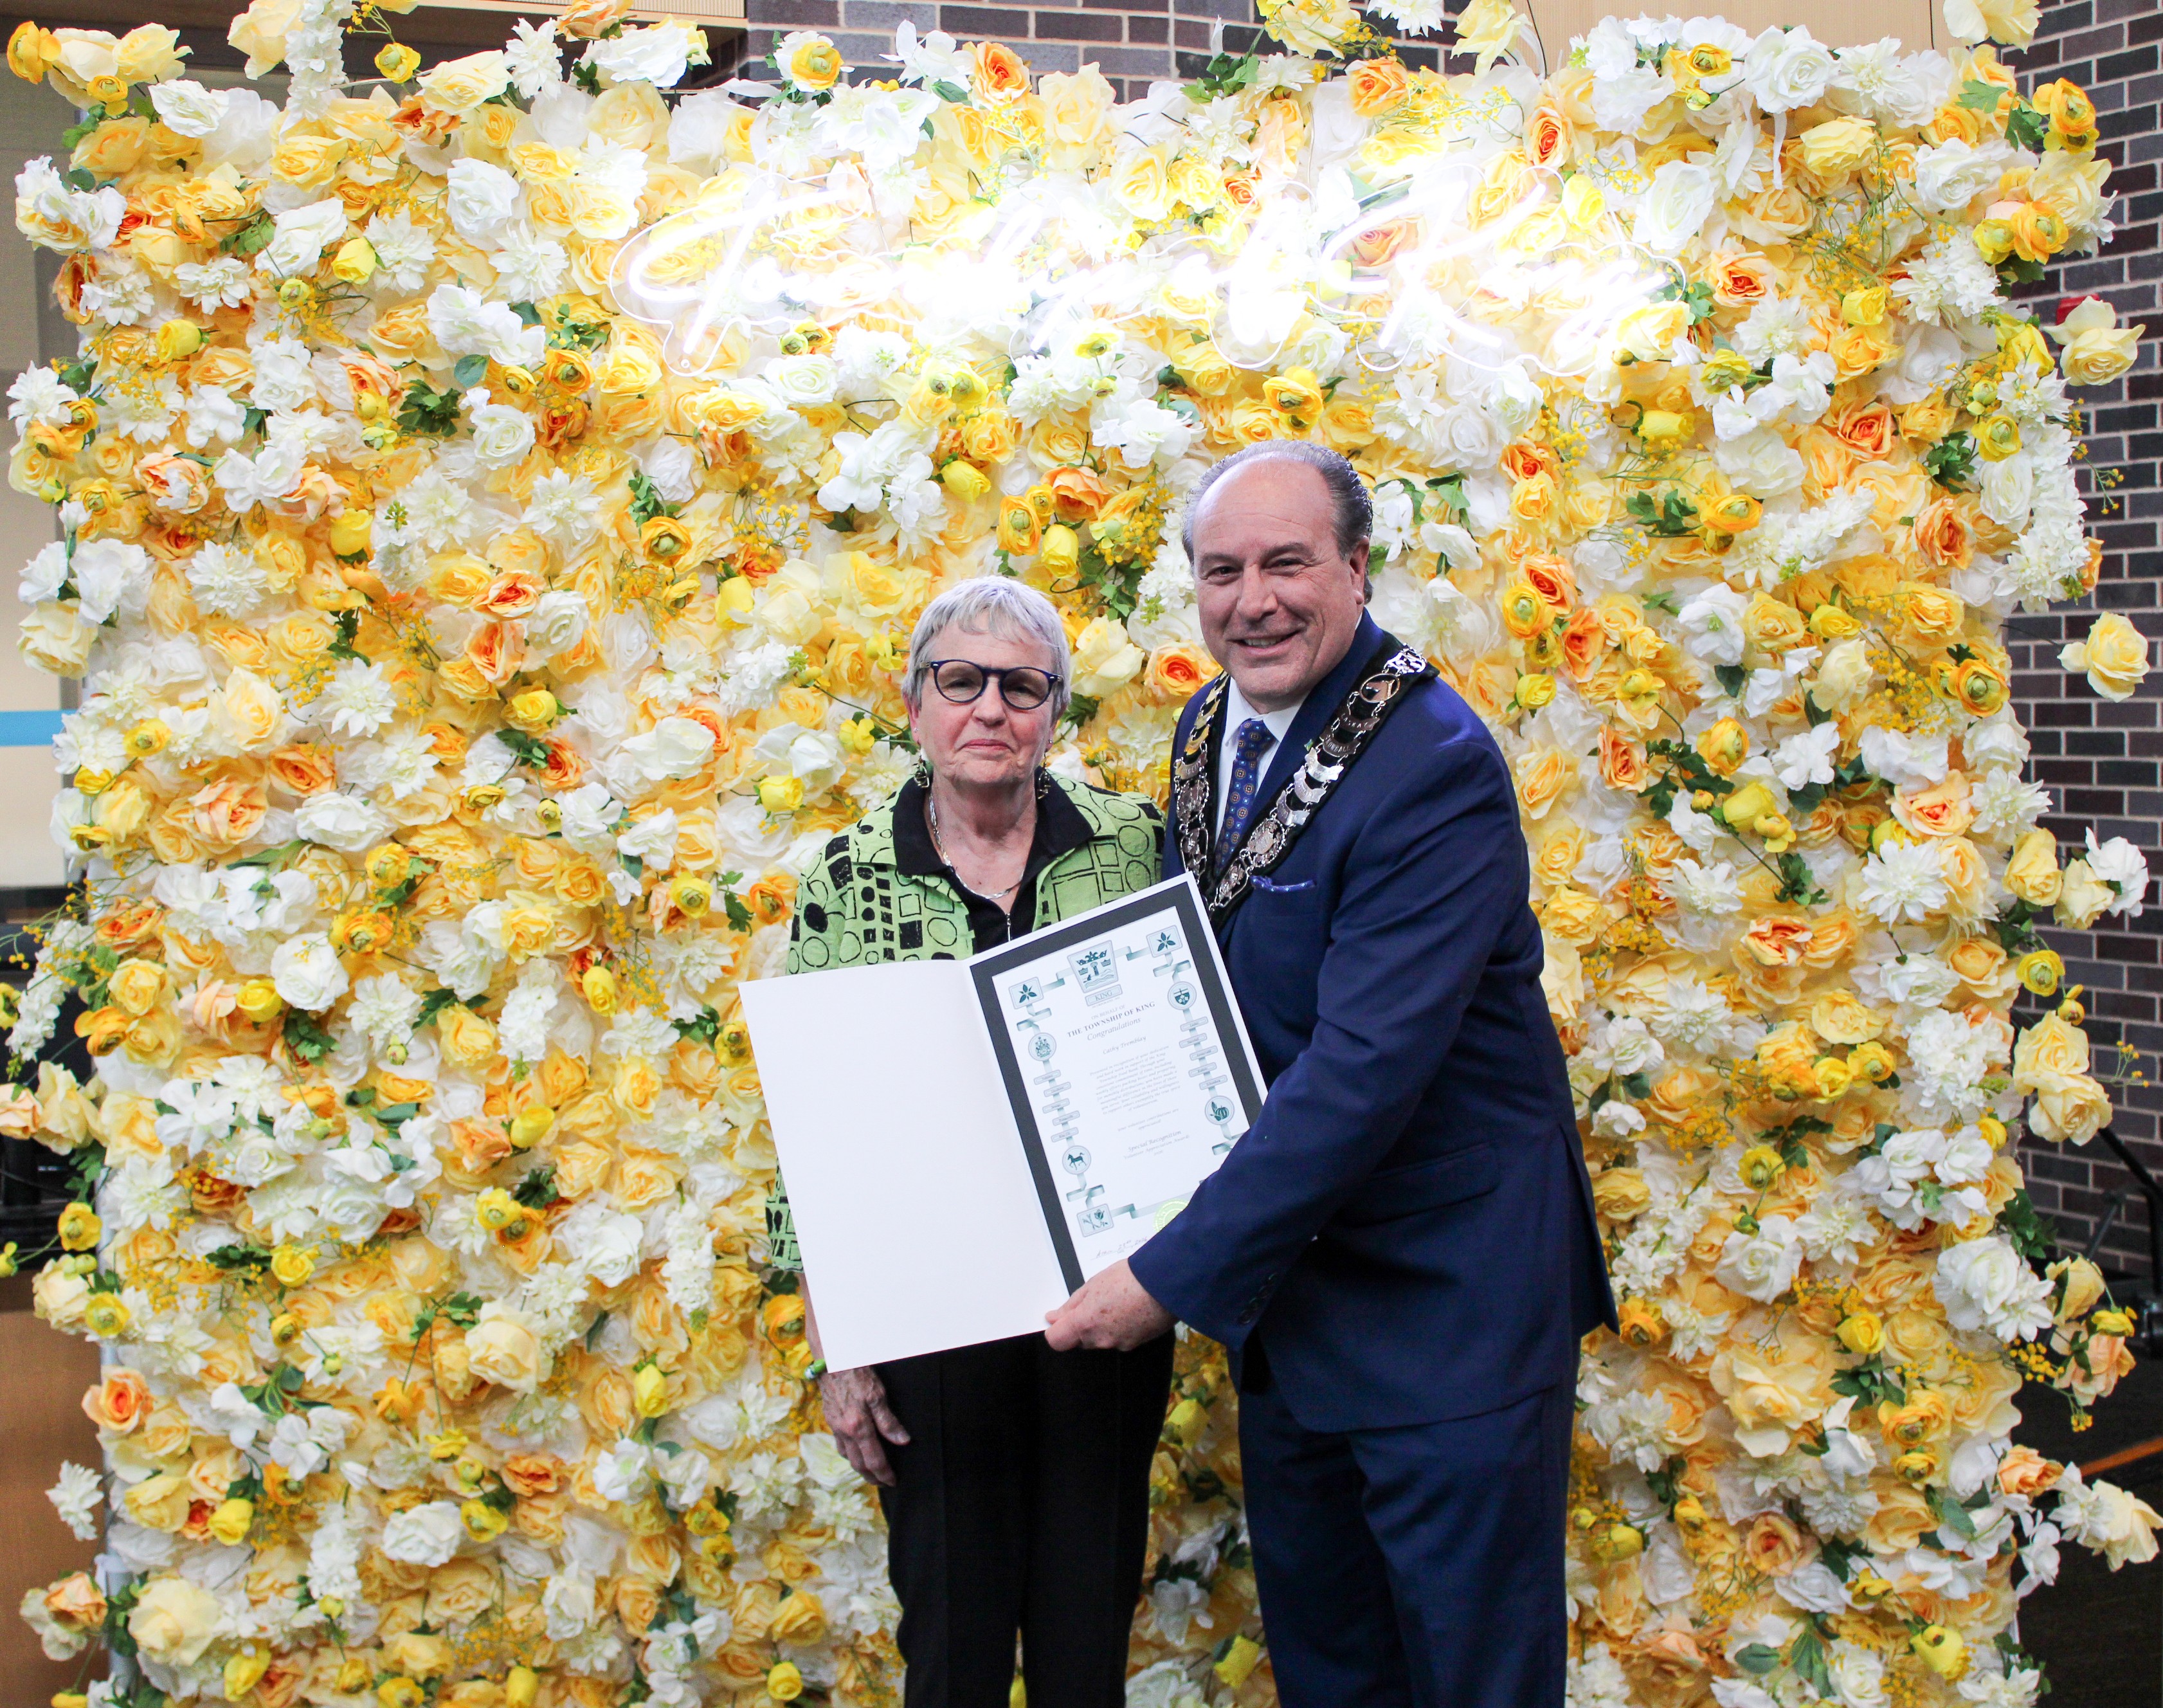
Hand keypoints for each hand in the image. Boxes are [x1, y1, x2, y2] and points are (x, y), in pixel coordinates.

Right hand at [818, 1366, 908, 1484]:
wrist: (832, 1362)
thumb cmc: (858, 1375)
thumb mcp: (878, 1396)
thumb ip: (888, 1421)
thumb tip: (903, 1441)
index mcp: (859, 1428)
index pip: (874, 1460)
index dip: (884, 1473)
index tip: (893, 1481)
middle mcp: (845, 1432)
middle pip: (859, 1464)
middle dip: (872, 1477)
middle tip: (883, 1483)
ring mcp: (836, 1428)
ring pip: (847, 1457)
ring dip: (860, 1469)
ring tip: (871, 1473)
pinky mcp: (830, 1420)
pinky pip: (839, 1446)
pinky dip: (848, 1455)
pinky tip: (853, 1454)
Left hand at [1044, 1259, 1174, 1351]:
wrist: (1164, 1284)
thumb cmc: (1129, 1278)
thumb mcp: (1093, 1284)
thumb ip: (1071, 1305)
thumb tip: (1053, 1318)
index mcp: (1084, 1323)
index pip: (1056, 1341)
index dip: (1056, 1330)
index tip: (1060, 1319)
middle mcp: (1100, 1339)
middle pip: (1079, 1340)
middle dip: (1082, 1325)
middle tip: (1096, 1302)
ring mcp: (1118, 1344)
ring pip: (1100, 1340)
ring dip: (1102, 1326)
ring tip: (1117, 1303)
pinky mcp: (1135, 1345)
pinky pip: (1119, 1339)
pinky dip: (1120, 1328)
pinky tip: (1130, 1311)